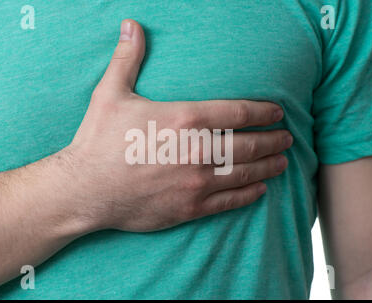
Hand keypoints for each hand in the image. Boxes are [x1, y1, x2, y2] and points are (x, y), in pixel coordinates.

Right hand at [63, 19, 291, 231]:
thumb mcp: (110, 94)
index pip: (238, 112)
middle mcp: (198, 151)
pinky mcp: (190, 208)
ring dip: (269, 166)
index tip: (277, 112)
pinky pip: (229, 201)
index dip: (263, 111)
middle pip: (249, 144)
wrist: (85, 189)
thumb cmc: (98, 141)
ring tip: (283, 162)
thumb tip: (132, 25)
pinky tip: (261, 189)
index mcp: (184, 119)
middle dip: (273, 140)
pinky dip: (250, 194)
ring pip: (246, 173)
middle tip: (287, 137)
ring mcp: (196, 182)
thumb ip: (127, 59)